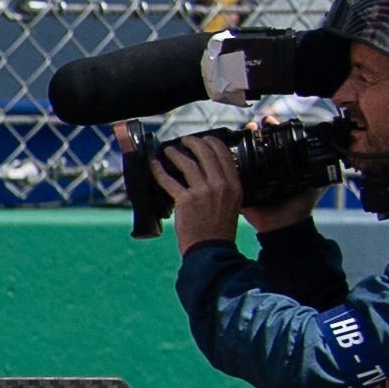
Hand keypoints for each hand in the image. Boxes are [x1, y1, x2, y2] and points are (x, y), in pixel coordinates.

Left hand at [155, 133, 246, 252]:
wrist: (212, 248)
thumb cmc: (220, 229)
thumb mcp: (232, 204)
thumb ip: (225, 187)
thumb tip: (213, 173)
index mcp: (234, 185)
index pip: (225, 155)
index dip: (212, 143)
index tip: (204, 139)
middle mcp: (221, 186)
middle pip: (206, 153)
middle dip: (193, 142)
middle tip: (185, 140)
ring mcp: (203, 192)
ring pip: (188, 163)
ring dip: (175, 153)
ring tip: (168, 150)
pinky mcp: (185, 200)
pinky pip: (168, 180)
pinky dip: (158, 170)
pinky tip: (153, 165)